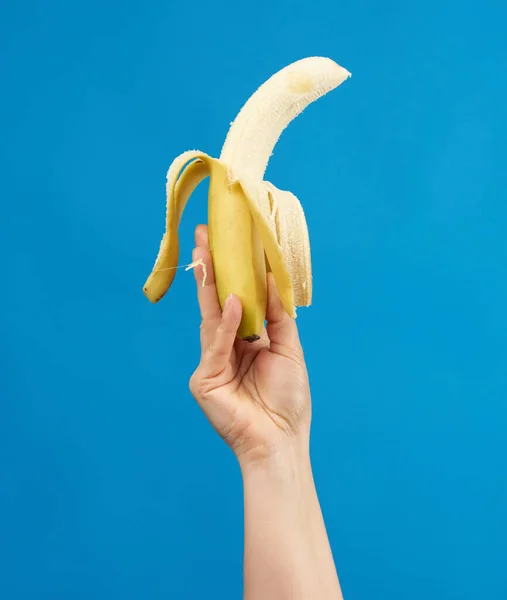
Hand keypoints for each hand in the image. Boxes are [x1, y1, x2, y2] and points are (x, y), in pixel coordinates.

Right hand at [189, 225, 311, 465]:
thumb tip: (271, 277)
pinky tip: (233, 301)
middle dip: (211, 270)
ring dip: (210, 285)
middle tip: (204, 236)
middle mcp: (226, 348)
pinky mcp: (204, 379)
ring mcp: (212, 363)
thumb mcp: (288, 349)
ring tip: (208, 252)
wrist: (281, 440)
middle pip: (217, 303)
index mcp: (246, 341)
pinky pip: (216, 345)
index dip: (233, 274)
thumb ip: (278, 315)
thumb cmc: (288, 399)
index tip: (230, 243)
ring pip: (210, 317)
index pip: (236, 301)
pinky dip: (226, 323)